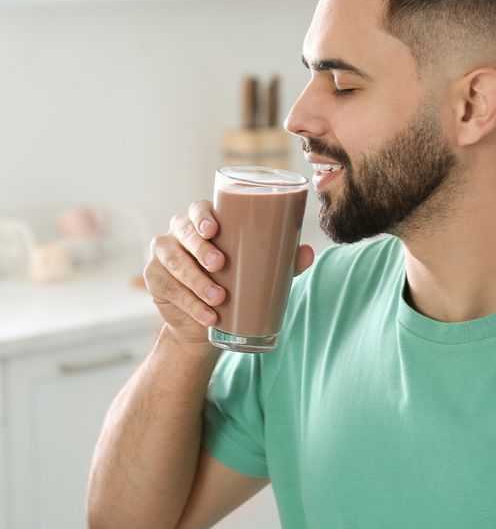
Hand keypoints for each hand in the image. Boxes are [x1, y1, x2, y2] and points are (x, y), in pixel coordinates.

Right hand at [144, 199, 314, 343]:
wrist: (210, 320)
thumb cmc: (237, 282)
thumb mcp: (260, 269)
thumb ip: (283, 260)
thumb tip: (308, 252)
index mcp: (205, 222)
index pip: (198, 208)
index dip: (202, 216)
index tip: (215, 229)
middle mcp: (180, 232)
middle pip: (183, 231)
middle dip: (200, 247)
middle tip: (220, 264)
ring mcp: (164, 255)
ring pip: (174, 262)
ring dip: (196, 281)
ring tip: (219, 298)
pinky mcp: (155, 279)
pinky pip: (169, 288)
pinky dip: (189, 304)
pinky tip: (207, 316)